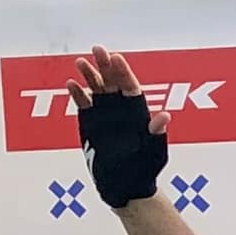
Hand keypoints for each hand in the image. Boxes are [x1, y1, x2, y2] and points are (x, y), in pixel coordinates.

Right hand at [68, 45, 169, 208]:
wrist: (126, 185)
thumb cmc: (145, 168)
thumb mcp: (154, 152)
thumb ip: (156, 133)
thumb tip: (164, 116)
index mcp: (138, 112)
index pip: (130, 87)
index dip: (124, 72)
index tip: (117, 58)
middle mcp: (121, 108)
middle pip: (112, 81)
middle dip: (105, 65)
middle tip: (98, 49)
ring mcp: (105, 113)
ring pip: (96, 88)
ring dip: (89, 74)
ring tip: (81, 62)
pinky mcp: (90, 121)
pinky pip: (83, 103)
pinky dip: (77, 94)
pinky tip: (71, 84)